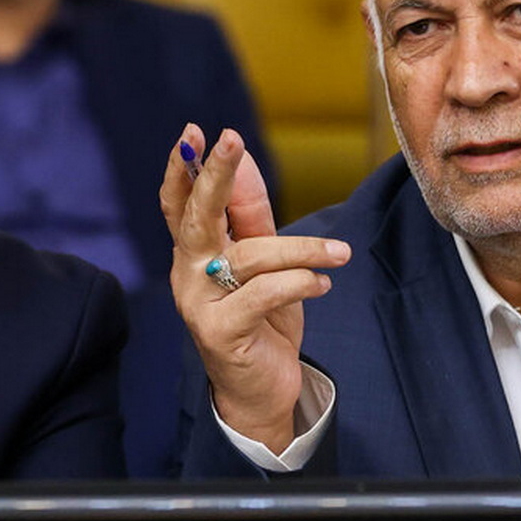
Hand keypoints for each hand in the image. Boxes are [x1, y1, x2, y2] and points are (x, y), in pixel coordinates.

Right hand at [161, 125, 349, 453]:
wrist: (261, 390)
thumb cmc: (261, 321)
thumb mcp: (262, 263)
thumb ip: (251, 216)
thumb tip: (242, 160)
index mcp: (194, 252)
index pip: (180, 203)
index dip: (184, 167)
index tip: (196, 131)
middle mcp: (188, 274)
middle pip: (196, 217)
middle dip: (215, 176)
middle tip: (230, 138)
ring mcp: (198, 304)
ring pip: (249, 257)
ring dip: (301, 250)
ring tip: (340, 255)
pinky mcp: (220, 333)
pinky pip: (263, 294)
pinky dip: (298, 283)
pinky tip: (321, 286)